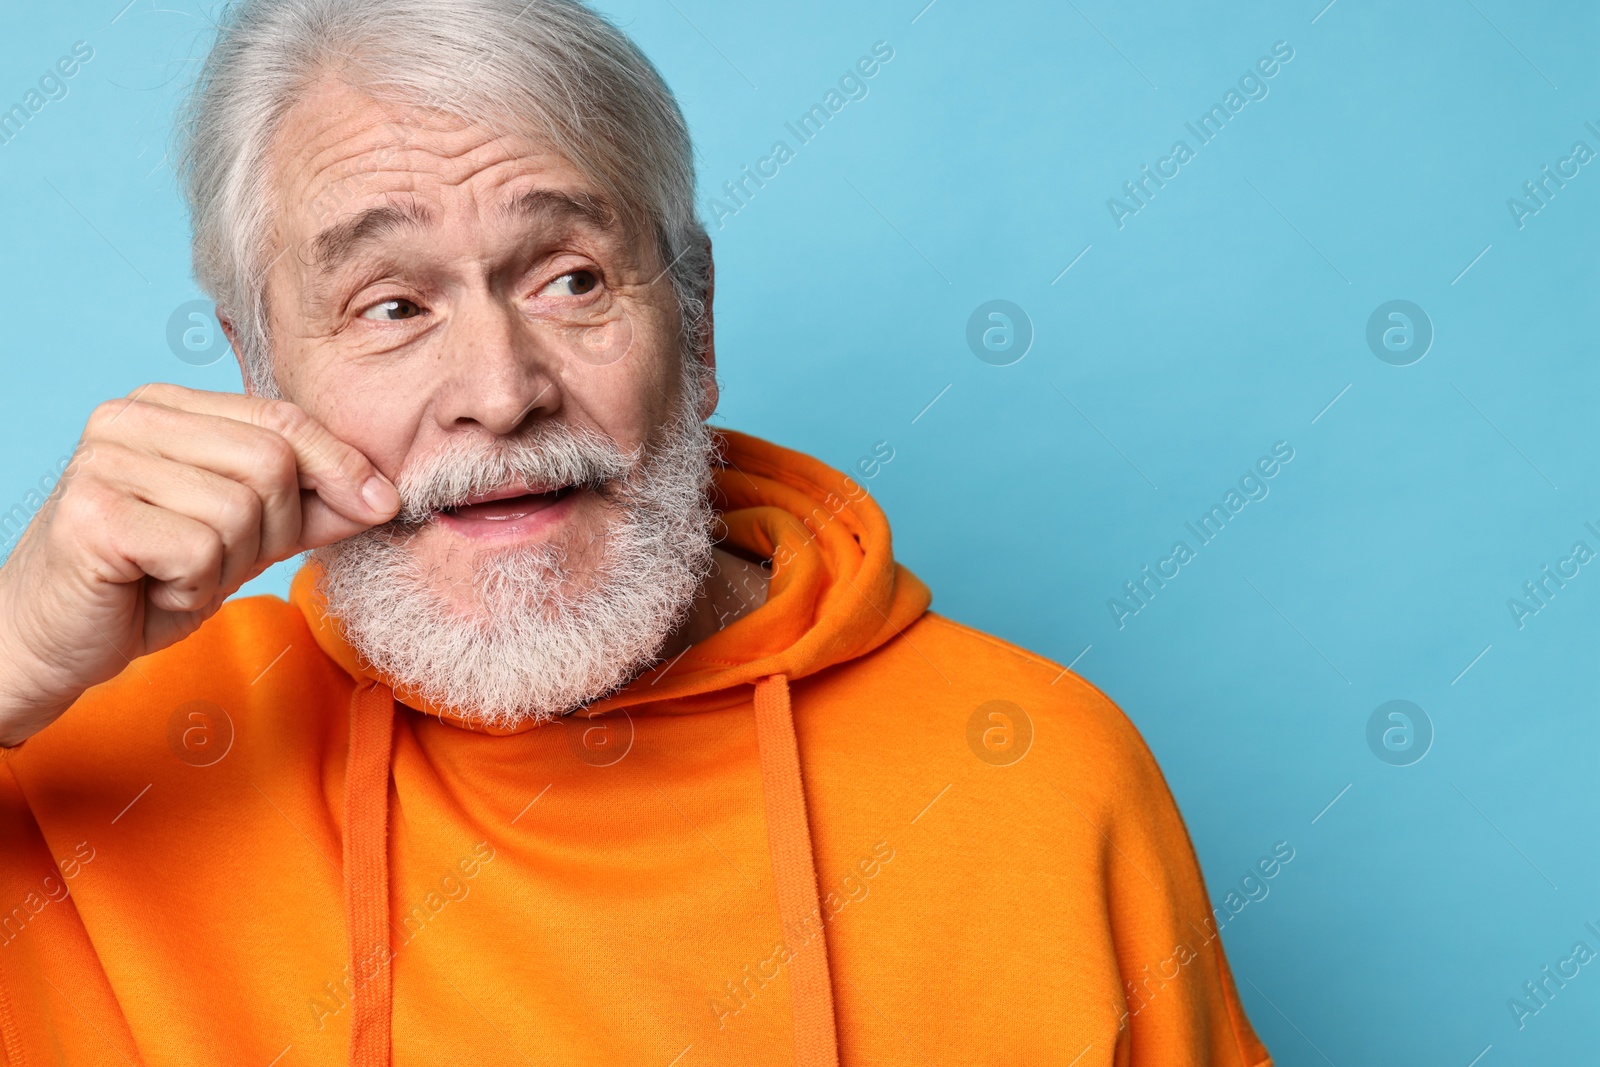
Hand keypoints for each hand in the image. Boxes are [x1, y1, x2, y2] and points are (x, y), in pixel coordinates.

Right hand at [0, 383, 398, 744]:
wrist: (57, 640)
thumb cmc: (150, 582)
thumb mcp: (247, 537)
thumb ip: (311, 508)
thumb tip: (385, 494)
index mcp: (169, 405)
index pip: (282, 418)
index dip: (341, 464)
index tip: (382, 503)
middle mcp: (129, 417)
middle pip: (271, 463)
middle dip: (272, 530)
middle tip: (221, 561)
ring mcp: (103, 461)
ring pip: (239, 511)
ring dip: (226, 565)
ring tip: (177, 573)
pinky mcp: (92, 514)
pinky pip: (199, 551)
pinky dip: (192, 587)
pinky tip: (152, 587)